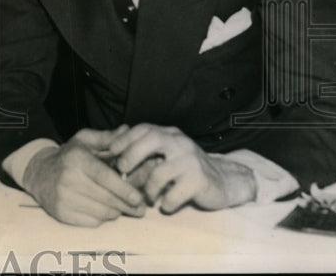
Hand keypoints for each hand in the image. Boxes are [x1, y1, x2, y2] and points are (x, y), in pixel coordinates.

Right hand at [22, 126, 146, 226]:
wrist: (39, 174)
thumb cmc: (69, 157)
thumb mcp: (85, 141)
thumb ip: (107, 138)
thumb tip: (127, 131)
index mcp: (76, 159)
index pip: (105, 177)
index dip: (124, 190)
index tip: (139, 198)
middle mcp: (68, 179)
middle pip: (107, 198)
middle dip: (127, 205)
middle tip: (139, 208)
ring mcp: (63, 198)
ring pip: (102, 212)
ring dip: (116, 211)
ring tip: (119, 206)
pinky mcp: (62, 214)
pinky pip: (92, 222)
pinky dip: (102, 217)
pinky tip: (101, 209)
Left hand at [107, 123, 255, 211]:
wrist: (224, 182)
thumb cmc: (186, 171)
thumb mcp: (167, 156)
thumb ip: (146, 154)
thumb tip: (115, 159)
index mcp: (170, 135)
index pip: (144, 128)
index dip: (125, 138)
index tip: (111, 151)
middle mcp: (180, 143)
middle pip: (152, 140)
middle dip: (132, 154)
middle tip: (122, 170)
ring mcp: (191, 161)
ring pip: (159, 172)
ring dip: (148, 189)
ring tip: (148, 198)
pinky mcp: (199, 181)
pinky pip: (174, 194)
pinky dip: (166, 203)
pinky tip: (165, 207)